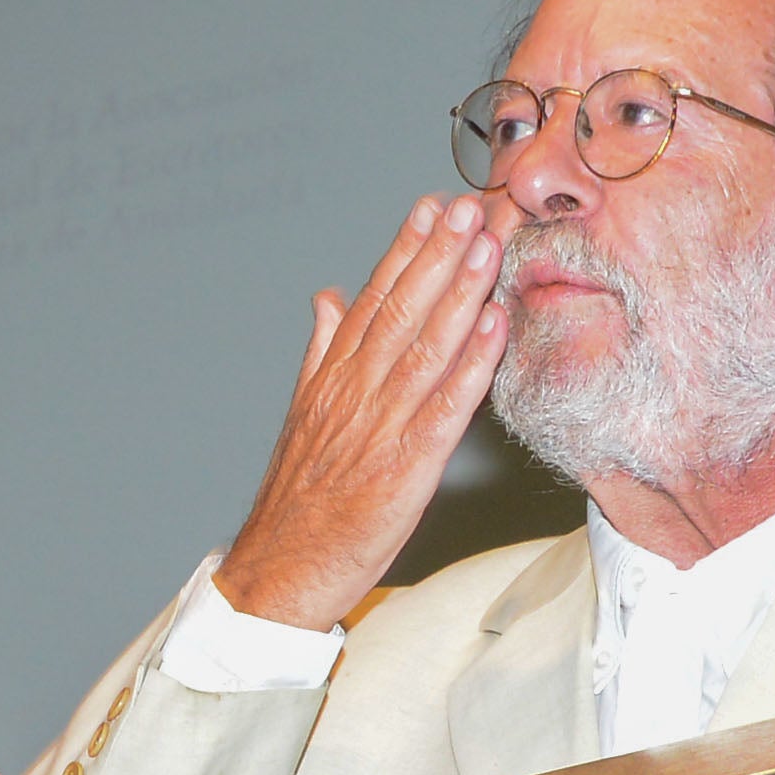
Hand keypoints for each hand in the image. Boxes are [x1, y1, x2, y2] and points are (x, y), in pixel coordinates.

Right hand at [209, 195, 508, 629]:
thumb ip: (321, 351)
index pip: (374, 298)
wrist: (280, 569)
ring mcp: (379, 428)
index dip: (406, 249)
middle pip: (402, 309)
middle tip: (472, 205)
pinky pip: (444, 408)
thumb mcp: (305, 413)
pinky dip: (470, 365)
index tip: (434, 206)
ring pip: (424, 347)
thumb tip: (328, 296)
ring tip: (488, 245)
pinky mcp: (403, 468)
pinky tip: (494, 327)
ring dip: (459, 293)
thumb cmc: (299, 499)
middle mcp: (355, 391)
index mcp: (334, 377)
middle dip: (439, 253)